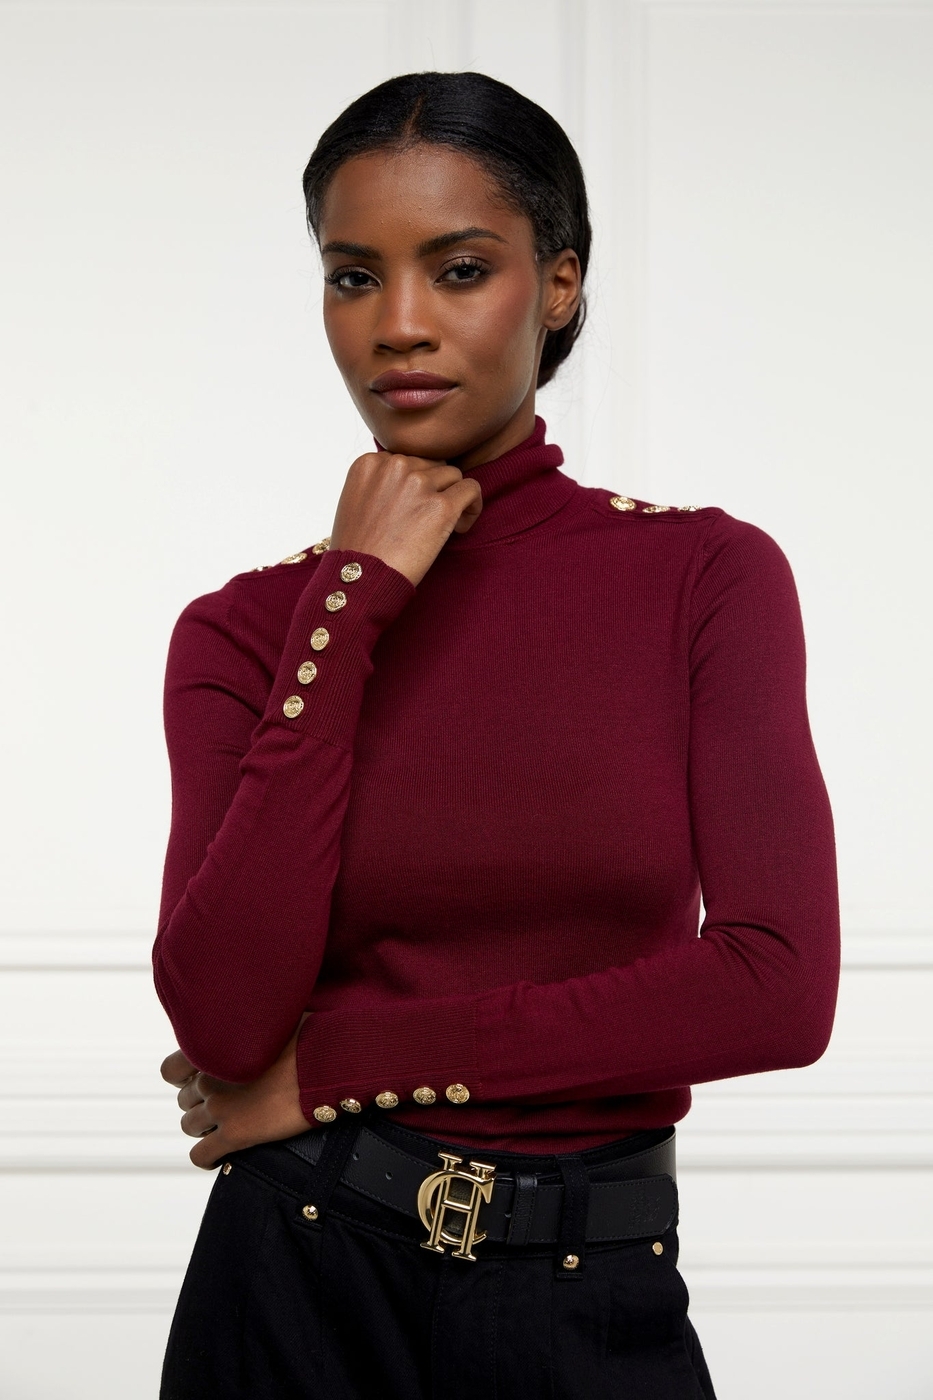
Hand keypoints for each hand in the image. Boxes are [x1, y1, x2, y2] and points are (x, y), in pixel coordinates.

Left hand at [161, 1019, 311, 1169]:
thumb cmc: (308, 1035)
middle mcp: (209, 1077)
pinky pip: (201, 1156)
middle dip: (202, 1101)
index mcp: (214, 1047)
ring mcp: (219, 1107)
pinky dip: (207, 1157)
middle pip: (185, 1099)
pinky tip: (220, 1155)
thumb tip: (257, 1025)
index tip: (201, 1080)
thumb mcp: (272, 1019)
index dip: (184, 1078)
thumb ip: (250, 1029)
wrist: (327, 1063)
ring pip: (189, 1126)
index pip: (171, 1070)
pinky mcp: (234, 1135)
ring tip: (226, 1125)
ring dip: (204, 1127)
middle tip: (227, 1101)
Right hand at [329, 451, 481, 585]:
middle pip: (432, 463)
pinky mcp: (441, 506)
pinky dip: (472, 506)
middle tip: (428, 518)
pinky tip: (461, 527)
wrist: (361, 578)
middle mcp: (394, 466)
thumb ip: (378, 482)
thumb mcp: (354, 500)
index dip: (414, 484)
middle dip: (434, 487)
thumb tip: (409, 479)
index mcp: (370, 462)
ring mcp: (419, 484)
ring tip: (446, 525)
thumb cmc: (357, 548)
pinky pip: (472, 489)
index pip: (408, 459)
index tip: (412, 509)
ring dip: (453, 497)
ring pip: (453, 474)